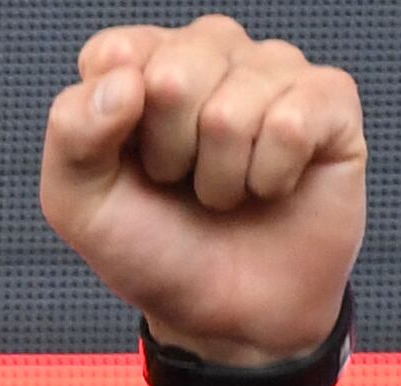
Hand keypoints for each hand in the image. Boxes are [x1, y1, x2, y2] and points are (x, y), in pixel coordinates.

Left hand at [41, 15, 365, 364]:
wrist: (228, 316)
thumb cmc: (156, 250)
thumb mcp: (80, 205)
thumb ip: (71, 132)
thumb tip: (122, 80)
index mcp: (144, 65)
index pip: (116, 53)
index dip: (114, 125)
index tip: (128, 164)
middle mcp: (210, 54)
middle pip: (173, 74)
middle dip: (169, 154)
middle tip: (181, 183)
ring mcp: (273, 70)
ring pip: (231, 109)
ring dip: (221, 177)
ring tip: (225, 193)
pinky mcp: (330, 99)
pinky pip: (292, 123)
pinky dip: (271, 177)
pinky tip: (272, 187)